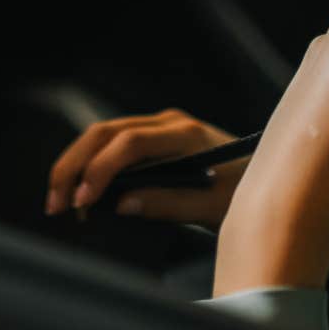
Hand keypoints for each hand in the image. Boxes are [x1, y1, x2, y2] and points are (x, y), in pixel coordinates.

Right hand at [45, 108, 245, 228]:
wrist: (274, 177)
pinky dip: (91, 164)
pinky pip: (114, 144)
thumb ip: (168, 203)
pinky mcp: (157, 138)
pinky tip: (81, 190)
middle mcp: (169, 122)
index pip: (130, 142)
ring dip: (77, 164)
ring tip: (60, 200)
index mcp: (186, 134)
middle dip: (74, 165)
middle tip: (54, 202)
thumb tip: (121, 205)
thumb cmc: (248, 192)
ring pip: (103, 135)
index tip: (83, 200)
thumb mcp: (213, 206)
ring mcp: (161, 126)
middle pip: (105, 132)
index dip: (101, 169)